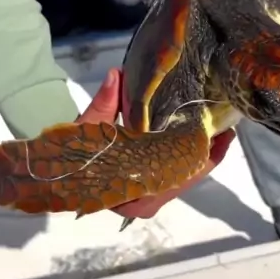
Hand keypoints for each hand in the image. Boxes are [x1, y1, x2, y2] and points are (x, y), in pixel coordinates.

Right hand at [77, 68, 235, 218]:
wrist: (52, 175)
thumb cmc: (72, 155)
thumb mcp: (89, 129)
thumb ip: (105, 104)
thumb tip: (116, 75)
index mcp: (135, 194)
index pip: (182, 174)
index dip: (206, 155)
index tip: (222, 135)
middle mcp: (145, 203)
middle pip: (188, 178)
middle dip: (209, 154)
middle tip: (226, 130)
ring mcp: (147, 201)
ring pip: (183, 180)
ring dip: (201, 158)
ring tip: (219, 135)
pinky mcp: (146, 195)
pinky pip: (175, 179)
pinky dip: (188, 162)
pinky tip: (201, 144)